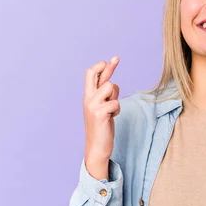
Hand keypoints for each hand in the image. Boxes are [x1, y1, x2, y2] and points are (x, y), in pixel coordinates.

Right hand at [83, 56, 120, 179]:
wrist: (97, 147)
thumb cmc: (101, 127)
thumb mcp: (102, 108)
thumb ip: (105, 95)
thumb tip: (111, 81)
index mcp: (88, 96)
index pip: (90, 75)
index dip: (100, 67)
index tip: (109, 60)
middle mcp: (88, 99)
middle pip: (96, 75)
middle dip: (109, 67)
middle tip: (116, 58)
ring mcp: (92, 106)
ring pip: (111, 87)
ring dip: (116, 97)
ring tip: (112, 110)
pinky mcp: (99, 114)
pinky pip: (115, 103)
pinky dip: (117, 110)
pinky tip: (112, 118)